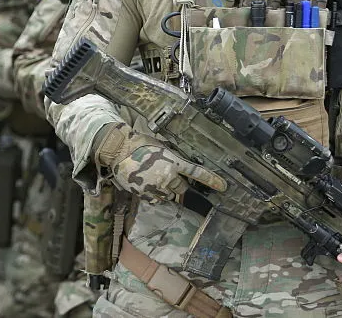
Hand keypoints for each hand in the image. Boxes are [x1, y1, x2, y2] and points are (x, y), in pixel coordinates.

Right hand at [94, 123, 225, 202]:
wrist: (118, 149)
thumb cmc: (138, 143)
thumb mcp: (159, 146)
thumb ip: (170, 157)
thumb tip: (177, 165)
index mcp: (173, 161)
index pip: (196, 172)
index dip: (211, 180)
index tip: (223, 187)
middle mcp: (168, 175)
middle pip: (182, 189)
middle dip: (179, 187)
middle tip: (169, 179)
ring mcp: (156, 186)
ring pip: (168, 195)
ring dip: (164, 190)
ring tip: (151, 178)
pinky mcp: (145, 193)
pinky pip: (154, 198)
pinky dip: (152, 194)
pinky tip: (144, 182)